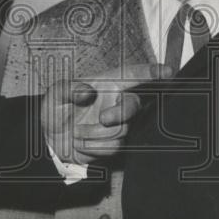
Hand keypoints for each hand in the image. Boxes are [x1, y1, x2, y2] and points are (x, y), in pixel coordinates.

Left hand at [41, 63, 168, 164]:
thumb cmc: (56, 111)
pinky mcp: (115, 143)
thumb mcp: (54, 96)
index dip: (151, 72)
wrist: (50, 141)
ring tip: (76, 131)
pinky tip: (81, 142)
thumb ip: (68, 89)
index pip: (132, 75)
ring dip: (95, 134)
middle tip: (103, 118)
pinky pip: (113, 146)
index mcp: (105, 84)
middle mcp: (116, 102)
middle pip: (135, 105)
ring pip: (122, 130)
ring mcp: (118, 123)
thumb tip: (86, 91)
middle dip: (122, 113)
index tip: (168, 71)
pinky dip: (93, 147)